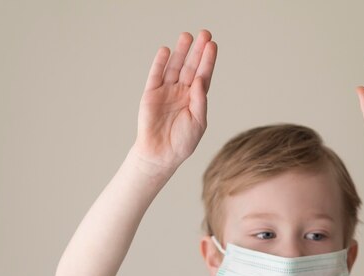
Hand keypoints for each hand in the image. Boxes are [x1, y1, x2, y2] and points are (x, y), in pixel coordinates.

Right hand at [133, 30, 217, 173]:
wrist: (161, 155)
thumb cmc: (182, 142)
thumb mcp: (199, 122)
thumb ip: (200, 100)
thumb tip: (200, 79)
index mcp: (195, 99)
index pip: (204, 75)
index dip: (208, 60)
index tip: (213, 45)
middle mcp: (182, 92)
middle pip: (191, 66)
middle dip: (197, 51)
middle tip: (204, 33)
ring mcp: (166, 91)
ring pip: (174, 67)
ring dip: (180, 52)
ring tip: (186, 36)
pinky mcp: (151, 94)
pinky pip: (156, 75)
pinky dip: (160, 63)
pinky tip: (166, 51)